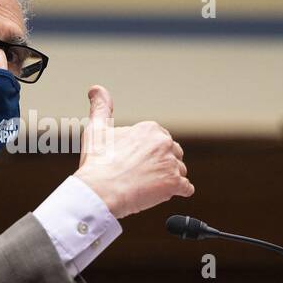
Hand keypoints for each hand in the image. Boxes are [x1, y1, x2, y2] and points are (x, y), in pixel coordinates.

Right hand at [74, 85, 192, 218]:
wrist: (100, 191)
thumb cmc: (97, 163)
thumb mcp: (97, 130)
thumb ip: (101, 107)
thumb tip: (96, 89)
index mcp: (150, 129)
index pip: (160, 140)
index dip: (149, 153)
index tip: (135, 162)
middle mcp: (164, 143)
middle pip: (173, 154)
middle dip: (162, 164)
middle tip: (141, 175)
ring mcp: (171, 163)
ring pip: (179, 171)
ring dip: (168, 180)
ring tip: (147, 187)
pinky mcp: (175, 184)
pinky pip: (186, 188)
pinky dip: (178, 192)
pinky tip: (163, 193)